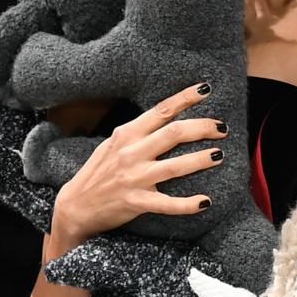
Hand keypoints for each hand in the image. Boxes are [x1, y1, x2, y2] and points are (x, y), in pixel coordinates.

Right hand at [49, 83, 229, 251]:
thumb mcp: (111, 145)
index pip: (161, 111)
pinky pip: (167, 204)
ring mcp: (134, 178)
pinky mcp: (136, 202)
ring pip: (175, 165)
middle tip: (222, 128)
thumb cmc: (96, 174)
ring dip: (201, 159)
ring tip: (219, 155)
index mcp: (126, 134)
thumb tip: (163, 120)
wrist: (75, 206)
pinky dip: (188, 204)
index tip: (205, 90)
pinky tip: (205, 201)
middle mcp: (131, 153)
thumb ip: (136, 134)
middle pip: (174, 133)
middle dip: (202, 127)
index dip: (185, 98)